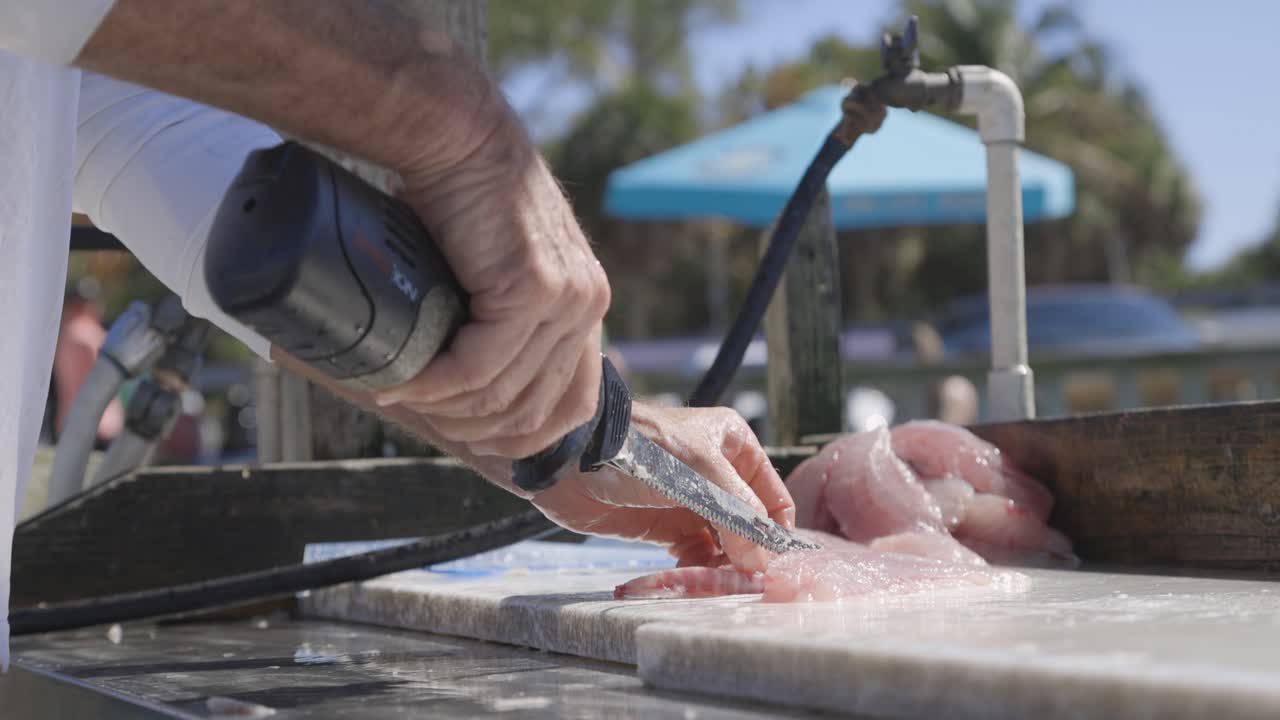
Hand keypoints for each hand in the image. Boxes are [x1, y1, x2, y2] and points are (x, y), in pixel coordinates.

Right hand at [372, 103, 609, 460]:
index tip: (473, 443)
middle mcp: (586, 305)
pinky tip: (403, 384)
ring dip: (447, 409)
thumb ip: (497, 319)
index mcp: (584, 304)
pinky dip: (437, 385)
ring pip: (504, 393)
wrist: (458, 136)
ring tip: (400, 399)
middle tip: (422, 419)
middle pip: (536, 409)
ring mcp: (566, 300)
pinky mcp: (533, 290)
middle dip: (475, 430)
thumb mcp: (493, 270)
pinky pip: (481, 366)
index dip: (523, 438)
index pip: (573, 404)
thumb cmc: (462, 197)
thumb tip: (461, 380)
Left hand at [529, 403, 796, 574]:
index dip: (774, 531)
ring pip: (721, 541)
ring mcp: (689, 500)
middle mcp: (716, 472)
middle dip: (746, 551)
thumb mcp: (701, 475)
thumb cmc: (642, 451)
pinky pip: (693, 552)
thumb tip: (761, 560)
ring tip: (715, 579)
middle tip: (742, 579)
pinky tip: (689, 572)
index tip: (772, 565)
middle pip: (746, 523)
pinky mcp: (663, 524)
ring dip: (721, 563)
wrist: (573, 459)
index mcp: (733, 445)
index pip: (771, 496)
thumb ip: (737, 516)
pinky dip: (696, 566)